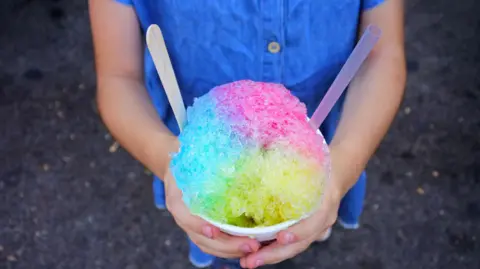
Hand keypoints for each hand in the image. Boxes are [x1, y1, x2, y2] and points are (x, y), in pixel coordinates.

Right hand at [163, 154, 259, 257]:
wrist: (175, 161)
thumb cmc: (188, 156)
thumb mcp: (193, 153)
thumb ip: (212, 157)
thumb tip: (247, 149)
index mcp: (176, 199)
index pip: (186, 217)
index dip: (198, 225)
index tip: (214, 230)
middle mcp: (182, 216)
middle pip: (202, 238)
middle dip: (227, 245)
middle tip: (251, 244)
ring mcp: (191, 225)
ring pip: (209, 245)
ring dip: (232, 250)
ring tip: (255, 248)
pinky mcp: (201, 229)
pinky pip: (214, 244)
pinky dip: (230, 249)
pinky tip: (249, 245)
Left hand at [240, 147, 352, 267]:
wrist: (336, 172)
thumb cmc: (319, 163)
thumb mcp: (309, 159)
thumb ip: (289, 158)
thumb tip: (262, 146)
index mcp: (325, 201)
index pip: (313, 222)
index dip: (298, 232)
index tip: (280, 237)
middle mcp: (323, 220)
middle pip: (300, 244)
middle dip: (274, 254)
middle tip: (250, 261)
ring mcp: (317, 228)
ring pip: (294, 248)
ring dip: (270, 257)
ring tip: (247, 262)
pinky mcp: (307, 231)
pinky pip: (291, 245)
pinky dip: (273, 250)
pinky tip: (254, 254)